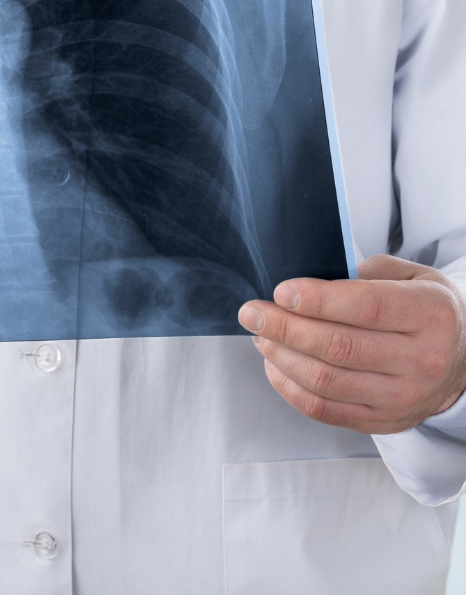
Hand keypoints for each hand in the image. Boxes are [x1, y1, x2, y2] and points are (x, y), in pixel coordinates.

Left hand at [238, 255, 465, 433]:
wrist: (461, 358)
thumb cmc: (424, 311)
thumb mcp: (409, 277)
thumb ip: (363, 274)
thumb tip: (305, 285)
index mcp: (431, 315)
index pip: (367, 308)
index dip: (317, 300)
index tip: (280, 292)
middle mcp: (423, 360)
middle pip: (339, 346)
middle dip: (284, 328)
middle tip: (252, 313)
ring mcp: (404, 397)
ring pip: (326, 381)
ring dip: (281, 356)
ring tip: (261, 336)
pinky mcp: (383, 421)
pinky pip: (324, 409)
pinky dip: (289, 386)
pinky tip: (275, 364)